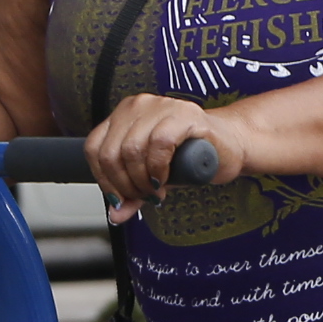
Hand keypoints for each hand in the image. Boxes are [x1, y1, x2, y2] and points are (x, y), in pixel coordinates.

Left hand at [87, 93, 244, 219]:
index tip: (119, 197)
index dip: (103, 179)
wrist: (228, 146)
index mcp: (123, 116)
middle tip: (143, 196)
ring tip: (156, 189)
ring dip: (142, 179)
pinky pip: (160, 143)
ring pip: (132, 149)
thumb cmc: (188, 156)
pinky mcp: (184, 114)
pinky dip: (158, 168)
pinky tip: (166, 178)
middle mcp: (138, 106)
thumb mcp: (151, 177)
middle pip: (111, 152)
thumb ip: (131, 193)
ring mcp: (161, 106)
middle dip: (124, 184)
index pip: (94, 148)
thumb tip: (115, 215)